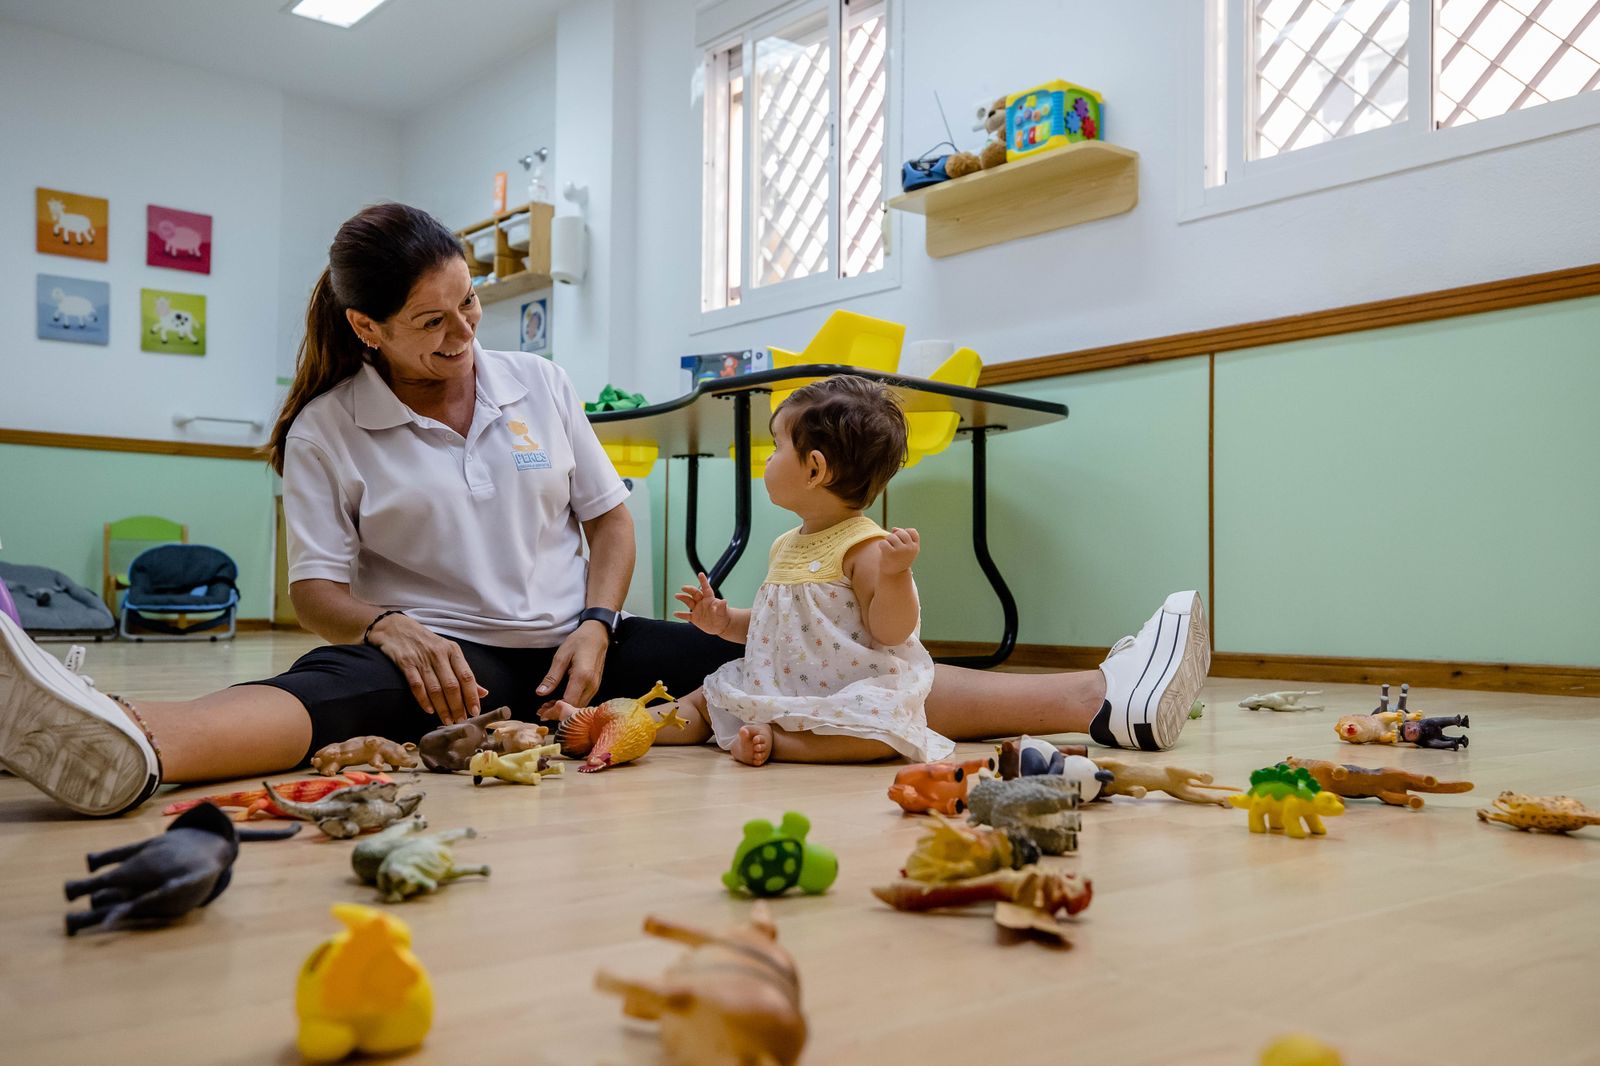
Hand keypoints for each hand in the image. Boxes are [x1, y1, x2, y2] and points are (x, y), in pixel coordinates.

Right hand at [367, 613, 485, 724]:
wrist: (395, 628)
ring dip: (442, 708)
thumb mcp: (448, 652)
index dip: (472, 696)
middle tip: (460, 721)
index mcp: (453, 650)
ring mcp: (422, 659)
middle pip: (452, 685)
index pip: (467, 676)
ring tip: (447, 720)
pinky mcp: (405, 663)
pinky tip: (429, 710)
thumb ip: (464, 672)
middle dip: (457, 706)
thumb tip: (483, 693)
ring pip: (435, 688)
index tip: (474, 712)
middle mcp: (439, 654)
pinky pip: (416, 685)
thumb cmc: (426, 642)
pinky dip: (423, 700)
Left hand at [536, 619, 609, 706]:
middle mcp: (591, 685)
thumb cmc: (579, 641)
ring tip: (547, 707)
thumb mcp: (561, 656)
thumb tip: (540, 692)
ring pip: (579, 707)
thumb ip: (552, 676)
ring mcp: (595, 686)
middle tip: (540, 711)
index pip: (568, 702)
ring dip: (563, 710)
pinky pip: (582, 700)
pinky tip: (559, 701)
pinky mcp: (595, 686)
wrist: (597, 634)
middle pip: (574, 708)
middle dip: (557, 713)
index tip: (541, 713)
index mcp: (582, 677)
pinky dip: (570, 704)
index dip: (554, 711)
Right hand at [673, 573, 729, 635]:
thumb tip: (724, 601)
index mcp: (709, 599)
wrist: (721, 626)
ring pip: (689, 602)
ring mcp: (698, 609)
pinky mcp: (695, 618)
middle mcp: (702, 602)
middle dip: (689, 590)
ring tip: (677, 595)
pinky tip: (675, 613)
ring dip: (683, 598)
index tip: (700, 574)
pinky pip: (686, 616)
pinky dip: (681, 614)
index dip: (703, 581)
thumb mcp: (723, 612)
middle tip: (683, 588)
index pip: (706, 588)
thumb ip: (721, 607)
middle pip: (694, 593)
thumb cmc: (724, 616)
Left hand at [878, 527, 919, 574]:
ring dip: (888, 542)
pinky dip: (881, 546)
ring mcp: (901, 550)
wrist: (893, 575)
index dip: (905, 534)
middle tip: (894, 548)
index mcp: (915, 547)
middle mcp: (910, 548)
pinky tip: (884, 553)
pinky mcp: (891, 553)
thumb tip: (894, 529)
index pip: (912, 531)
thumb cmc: (898, 559)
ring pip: (891, 536)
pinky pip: (883, 542)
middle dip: (894, 538)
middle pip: (900, 532)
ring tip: (889, 551)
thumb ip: (902, 536)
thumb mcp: (904, 548)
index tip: (902, 544)